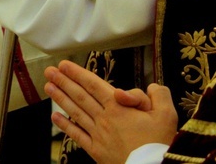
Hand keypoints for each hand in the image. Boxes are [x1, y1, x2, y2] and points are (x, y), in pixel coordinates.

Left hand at [44, 60, 177, 163]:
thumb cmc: (160, 144)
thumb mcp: (167, 115)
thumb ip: (158, 95)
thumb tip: (151, 86)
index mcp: (119, 107)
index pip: (94, 85)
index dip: (78, 73)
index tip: (64, 65)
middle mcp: (105, 118)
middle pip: (80, 96)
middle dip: (63, 82)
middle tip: (50, 71)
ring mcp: (98, 134)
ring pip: (75, 112)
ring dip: (60, 98)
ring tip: (48, 87)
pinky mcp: (96, 151)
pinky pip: (77, 135)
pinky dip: (65, 126)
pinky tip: (54, 117)